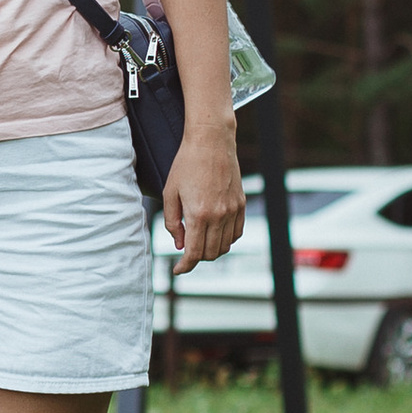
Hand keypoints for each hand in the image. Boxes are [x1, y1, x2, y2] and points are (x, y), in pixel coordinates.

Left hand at [162, 117, 243, 266]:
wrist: (211, 142)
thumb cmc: (186, 164)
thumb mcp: (170, 193)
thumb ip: (173, 222)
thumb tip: (180, 245)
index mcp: (199, 214)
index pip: (194, 253)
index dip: (184, 266)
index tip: (177, 270)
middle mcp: (219, 216)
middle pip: (211, 254)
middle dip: (196, 258)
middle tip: (185, 250)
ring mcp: (233, 211)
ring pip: (225, 246)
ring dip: (211, 250)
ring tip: (198, 240)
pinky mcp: (241, 205)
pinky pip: (236, 233)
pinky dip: (225, 239)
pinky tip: (214, 232)